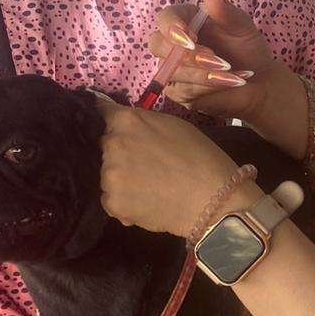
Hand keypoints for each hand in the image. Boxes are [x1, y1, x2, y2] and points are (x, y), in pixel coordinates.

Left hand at [95, 94, 256, 236]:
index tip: (117, 127)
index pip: (102, 111)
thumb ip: (143, 122)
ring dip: (123, 180)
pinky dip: (125, 202)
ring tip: (151, 187)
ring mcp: (109, 176)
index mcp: (127, 121)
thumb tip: (123, 124)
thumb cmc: (200, 156)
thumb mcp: (174, 125)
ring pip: (109, 175)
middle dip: (121, 153)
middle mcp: (112, 145)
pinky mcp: (112, 203)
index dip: (111, 120)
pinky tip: (147, 203)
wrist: (212, 199)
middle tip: (147, 165)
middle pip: (106, 147)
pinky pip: (112, 200)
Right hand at [149, 0, 280, 123]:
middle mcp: (173, 43)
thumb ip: (226, 10)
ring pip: (172, 71)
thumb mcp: (242, 27)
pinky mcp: (178, 91)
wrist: (260, 81)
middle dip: (187, 54)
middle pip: (158, 45)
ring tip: (232, 74)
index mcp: (186, 20)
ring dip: (203, 73)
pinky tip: (230, 83)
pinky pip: (183, 90)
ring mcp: (173, 68)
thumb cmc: (248, 49)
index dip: (172, 27)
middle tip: (215, 60)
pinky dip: (208, 87)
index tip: (190, 36)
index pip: (165, 18)